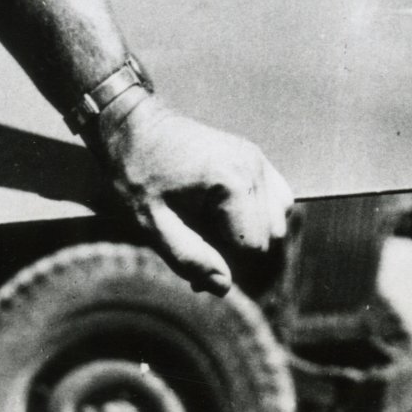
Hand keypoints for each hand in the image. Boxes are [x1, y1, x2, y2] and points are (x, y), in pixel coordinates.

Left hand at [96, 95, 292, 296]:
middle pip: (270, 236)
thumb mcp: (152, 223)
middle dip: (242, 256)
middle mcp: (254, 167)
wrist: (133, 124)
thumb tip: (224, 287)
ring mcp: (257, 159)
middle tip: (202, 258)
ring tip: (214, 239)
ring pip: (278, 219)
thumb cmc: (137, 171)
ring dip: (253, 237)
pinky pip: (277, 198)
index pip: (253, 248)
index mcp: (232, 183)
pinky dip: (259, 217)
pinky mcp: (254, 156)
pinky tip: (229, 220)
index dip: (229, 268)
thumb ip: (189, 258)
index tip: (198, 270)